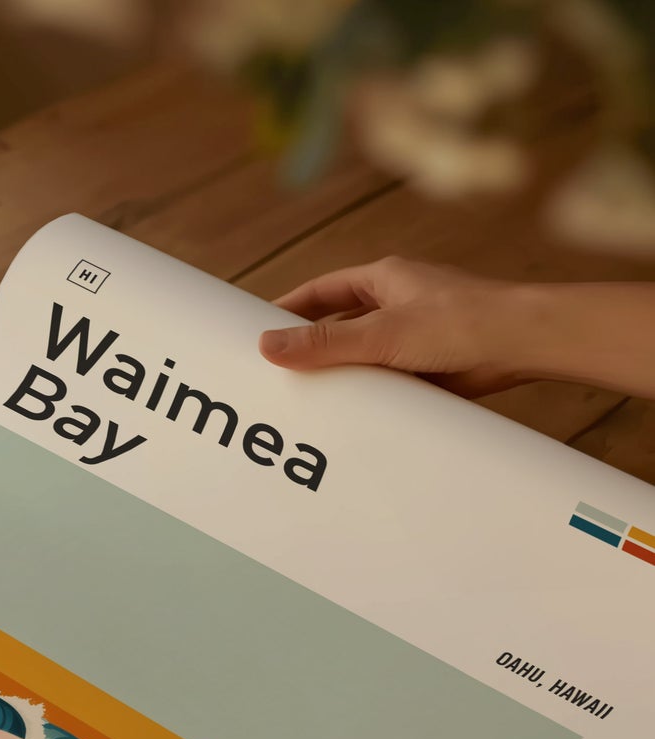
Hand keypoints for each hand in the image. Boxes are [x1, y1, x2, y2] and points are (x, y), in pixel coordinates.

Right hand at [259, 256, 527, 396]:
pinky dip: (369, 394)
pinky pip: (386, 380)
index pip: (322, 292)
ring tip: (306, 400)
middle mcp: (397, 304)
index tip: (259, 329)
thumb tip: (267, 345)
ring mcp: (413, 335)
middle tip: (276, 371)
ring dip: (341, 374)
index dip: (289, 309)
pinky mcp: (428, 366)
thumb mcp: (380, 334)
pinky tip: (352, 414)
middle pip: (339, 325)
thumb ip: (324, 343)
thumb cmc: (461, 322)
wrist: (524, 344)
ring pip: (363, 355)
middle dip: (311, 347)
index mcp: (384, 280)